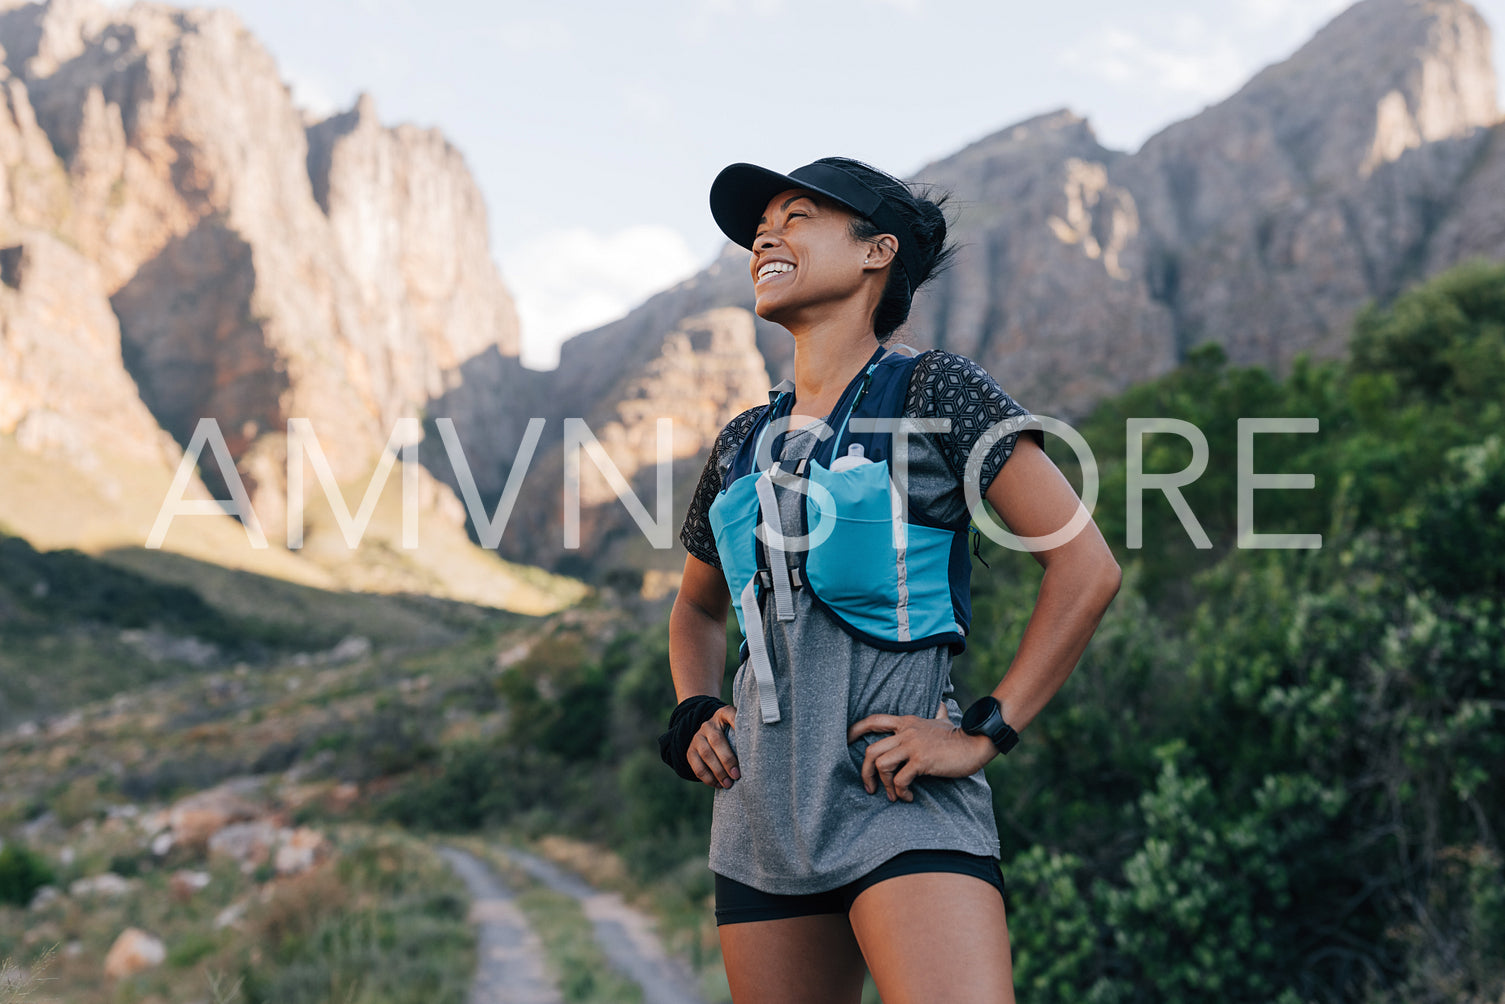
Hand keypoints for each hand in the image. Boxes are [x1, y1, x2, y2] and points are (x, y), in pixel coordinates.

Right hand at [688, 704, 739, 788]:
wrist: (708, 736)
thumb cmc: (731, 735)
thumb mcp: (737, 728)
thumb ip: (747, 733)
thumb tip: (764, 750)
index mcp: (723, 715)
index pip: (730, 714)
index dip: (737, 723)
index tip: (747, 735)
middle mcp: (708, 725)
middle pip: (717, 740)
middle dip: (727, 759)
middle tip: (737, 775)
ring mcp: (697, 737)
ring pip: (706, 754)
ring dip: (718, 772)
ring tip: (729, 784)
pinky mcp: (690, 752)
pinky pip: (697, 766)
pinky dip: (708, 778)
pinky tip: (718, 785)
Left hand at [847, 703, 996, 802]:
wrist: (976, 743)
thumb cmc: (958, 735)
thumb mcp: (943, 719)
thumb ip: (937, 712)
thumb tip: (940, 703)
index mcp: (906, 722)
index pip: (873, 721)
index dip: (855, 730)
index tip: (846, 741)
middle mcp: (905, 732)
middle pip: (871, 750)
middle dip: (865, 773)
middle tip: (870, 788)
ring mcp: (913, 746)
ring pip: (882, 765)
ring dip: (885, 785)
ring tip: (894, 795)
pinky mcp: (922, 760)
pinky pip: (900, 779)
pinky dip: (901, 791)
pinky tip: (908, 796)